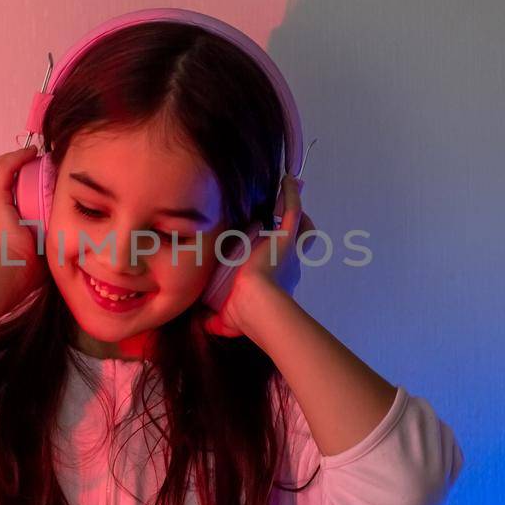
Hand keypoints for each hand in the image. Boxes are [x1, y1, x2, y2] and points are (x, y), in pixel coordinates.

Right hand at [0, 145, 48, 290]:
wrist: (13, 272)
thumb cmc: (27, 268)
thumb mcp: (39, 248)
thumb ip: (49, 239)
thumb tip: (72, 241)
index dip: (12, 179)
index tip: (33, 172)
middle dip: (6, 163)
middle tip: (27, 159)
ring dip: (9, 158)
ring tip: (29, 153)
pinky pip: (4, 169)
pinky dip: (15, 158)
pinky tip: (30, 153)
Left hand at [201, 174, 312, 337]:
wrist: (255, 305)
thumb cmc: (243, 315)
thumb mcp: (226, 317)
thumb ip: (216, 320)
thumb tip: (205, 324)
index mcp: (272, 279)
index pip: (275, 262)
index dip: (272, 252)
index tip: (264, 244)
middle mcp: (285, 263)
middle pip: (293, 240)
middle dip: (289, 227)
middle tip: (280, 211)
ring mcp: (286, 248)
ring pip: (299, 224)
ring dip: (294, 209)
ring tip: (287, 190)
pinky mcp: (286, 238)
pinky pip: (292, 210)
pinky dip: (291, 195)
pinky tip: (286, 180)